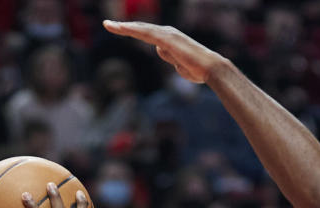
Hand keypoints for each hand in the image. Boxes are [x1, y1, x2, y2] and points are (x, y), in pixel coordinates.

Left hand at [103, 20, 223, 83]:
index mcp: (170, 39)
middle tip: (107, 25)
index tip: (118, 30)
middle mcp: (167, 33)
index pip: (146, 34)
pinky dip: (133, 30)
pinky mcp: (167, 39)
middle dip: (124, 27)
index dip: (132, 31)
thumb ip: (169, 56)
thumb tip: (159, 50)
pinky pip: (146, 33)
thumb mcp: (179, 64)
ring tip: (108, 25)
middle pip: (141, 28)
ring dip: (124, 27)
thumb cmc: (198, 70)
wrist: (211, 69)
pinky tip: (122, 29)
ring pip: (141, 29)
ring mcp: (167, 34)